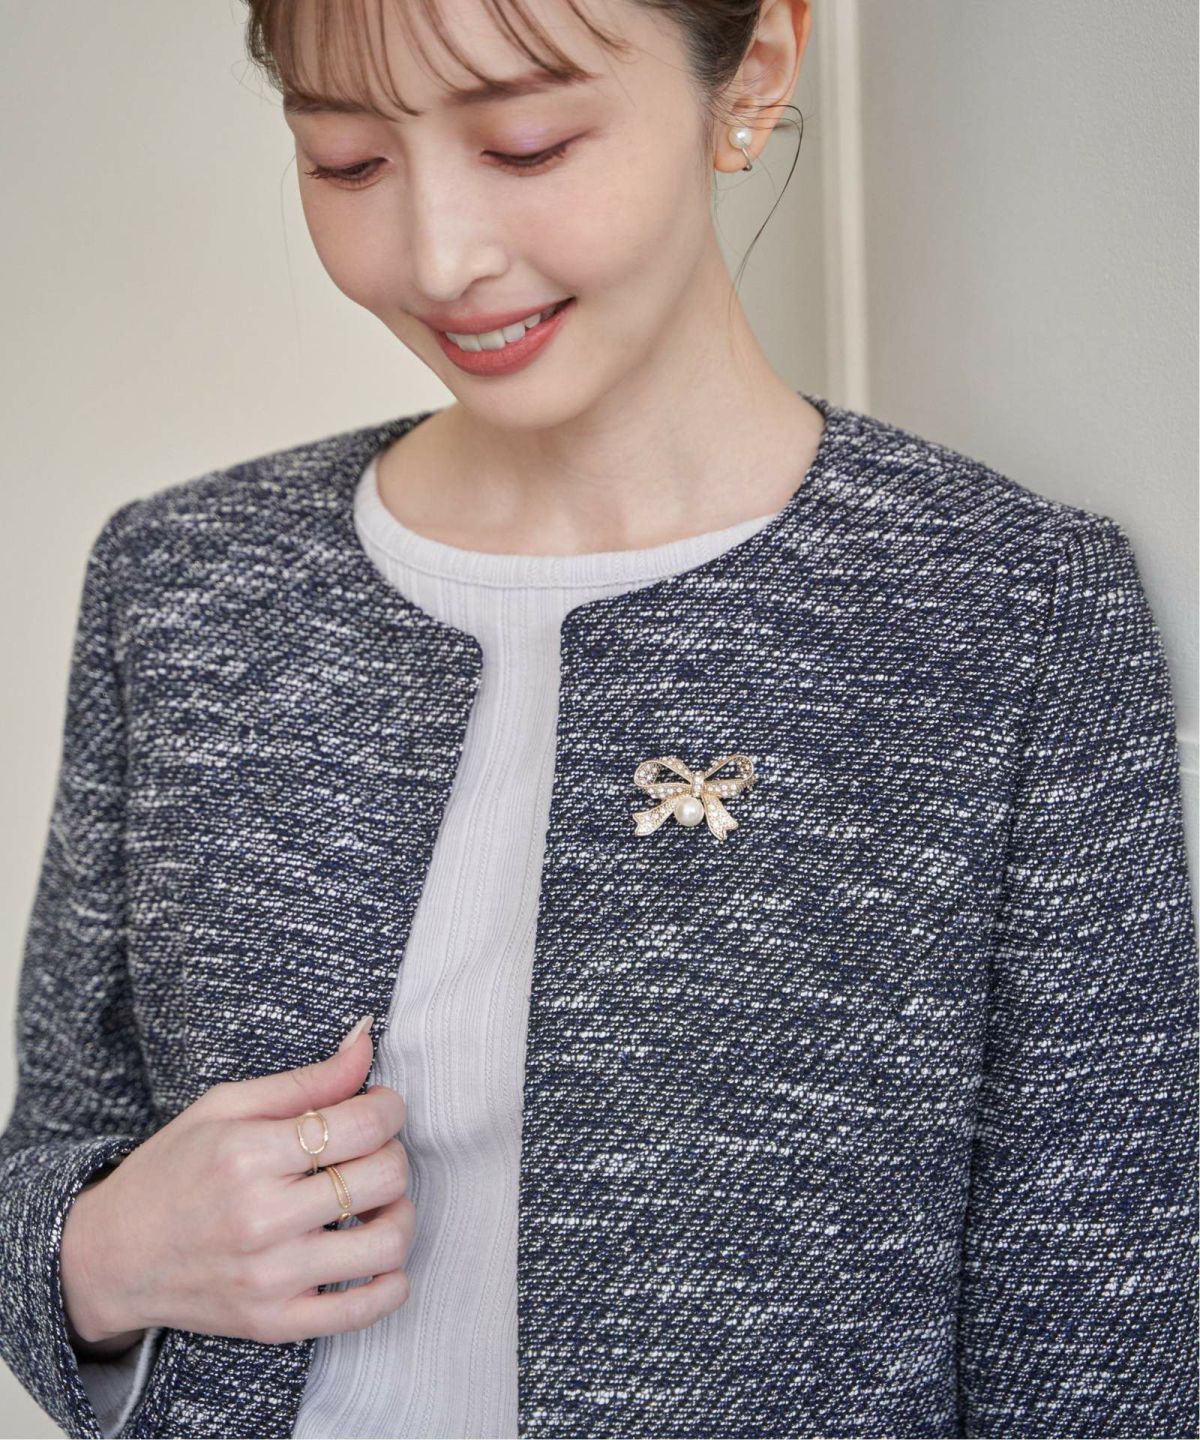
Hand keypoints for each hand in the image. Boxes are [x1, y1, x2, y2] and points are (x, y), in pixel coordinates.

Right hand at [60, 1019, 412, 1346]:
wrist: (111, 1257)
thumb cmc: (172, 1169)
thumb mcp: (226, 1106)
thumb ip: (306, 1079)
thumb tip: (366, 1039)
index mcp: (249, 1155)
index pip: (364, 1126)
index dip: (389, 1108)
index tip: (381, 1106)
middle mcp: (262, 1219)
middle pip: (384, 1178)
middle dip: (393, 1154)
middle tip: (370, 1152)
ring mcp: (270, 1278)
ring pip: (387, 1244)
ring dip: (400, 1214)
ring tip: (376, 1203)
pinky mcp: (275, 1323)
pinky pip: (363, 1310)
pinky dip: (390, 1283)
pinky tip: (376, 1256)